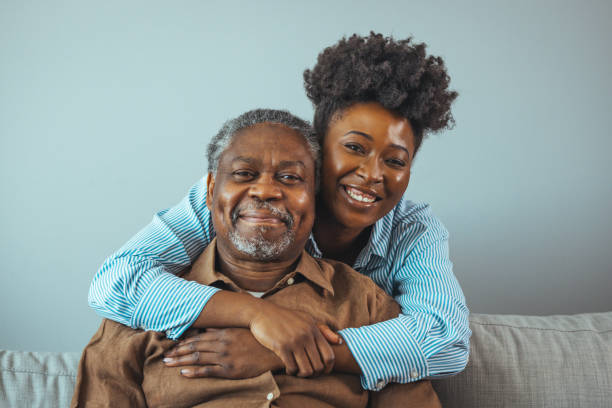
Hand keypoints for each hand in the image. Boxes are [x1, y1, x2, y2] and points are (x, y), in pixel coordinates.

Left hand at [163, 328, 281, 378]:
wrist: (272, 351)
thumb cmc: (256, 339)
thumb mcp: (239, 329)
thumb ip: (224, 328)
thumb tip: (208, 326)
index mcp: (223, 333)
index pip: (198, 337)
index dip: (183, 342)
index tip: (171, 344)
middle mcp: (221, 344)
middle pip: (194, 347)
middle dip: (177, 351)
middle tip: (164, 356)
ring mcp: (225, 357)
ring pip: (197, 358)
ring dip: (180, 360)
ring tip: (167, 363)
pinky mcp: (229, 370)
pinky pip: (208, 371)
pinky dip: (194, 371)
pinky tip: (183, 372)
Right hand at [249, 303, 335, 376]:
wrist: (262, 313)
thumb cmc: (286, 317)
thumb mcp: (306, 319)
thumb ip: (323, 330)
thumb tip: (339, 341)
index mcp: (314, 329)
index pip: (329, 355)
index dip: (328, 368)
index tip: (322, 372)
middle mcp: (306, 335)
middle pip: (318, 366)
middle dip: (314, 373)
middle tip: (307, 372)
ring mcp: (294, 341)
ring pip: (306, 370)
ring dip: (302, 375)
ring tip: (297, 371)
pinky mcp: (281, 346)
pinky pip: (292, 368)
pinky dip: (291, 372)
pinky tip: (288, 368)